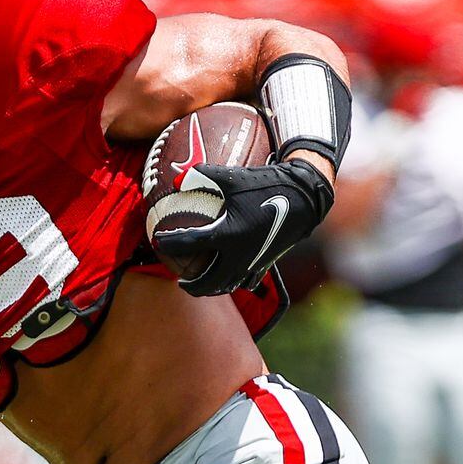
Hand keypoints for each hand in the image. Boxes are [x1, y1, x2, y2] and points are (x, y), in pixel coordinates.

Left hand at [154, 159, 333, 296]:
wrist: (305, 198)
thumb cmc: (267, 183)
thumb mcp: (233, 176)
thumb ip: (203, 175)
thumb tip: (177, 178)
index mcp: (227, 234)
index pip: (189, 244)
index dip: (170, 244)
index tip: (157, 242)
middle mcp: (238, 255)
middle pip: (207, 281)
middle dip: (191, 285)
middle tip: (180, 280)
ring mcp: (253, 263)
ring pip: (227, 285)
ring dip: (211, 288)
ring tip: (201, 284)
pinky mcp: (266, 263)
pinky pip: (246, 281)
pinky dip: (234, 282)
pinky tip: (230, 278)